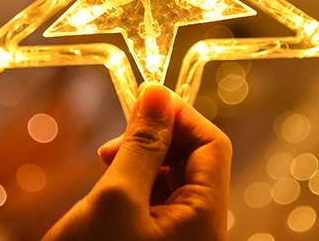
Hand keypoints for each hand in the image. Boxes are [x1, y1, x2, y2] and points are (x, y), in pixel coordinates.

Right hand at [43, 85, 231, 240]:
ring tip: (106, 166)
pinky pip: (155, 201)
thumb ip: (141, 144)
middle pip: (194, 160)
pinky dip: (133, 184)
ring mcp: (177, 240)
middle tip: (115, 141)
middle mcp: (200, 229)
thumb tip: (159, 93)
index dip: (180, 116)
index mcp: (206, 218)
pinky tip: (107, 188)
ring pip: (171, 178)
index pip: (212, 145)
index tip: (142, 101)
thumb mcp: (115, 198)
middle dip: (157, 139)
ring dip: (141, 160)